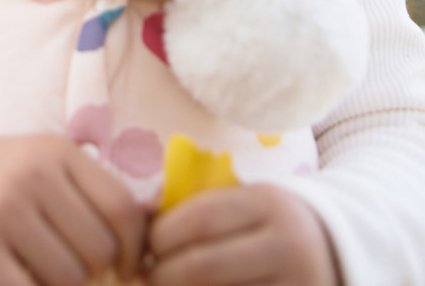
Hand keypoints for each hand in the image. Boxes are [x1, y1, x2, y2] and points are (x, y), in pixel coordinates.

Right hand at [0, 134, 144, 285]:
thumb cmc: (10, 178)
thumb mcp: (52, 165)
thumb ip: (96, 193)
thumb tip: (152, 239)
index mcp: (59, 153)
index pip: (122, 209)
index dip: (135, 249)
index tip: (128, 267)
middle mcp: (32, 175)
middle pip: (97, 250)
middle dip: (95, 273)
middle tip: (77, 271)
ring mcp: (1, 211)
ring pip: (67, 278)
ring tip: (45, 274)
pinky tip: (26, 283)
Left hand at [144, 185, 340, 285]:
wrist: (339, 251)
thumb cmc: (272, 223)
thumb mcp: (246, 201)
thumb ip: (196, 206)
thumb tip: (139, 215)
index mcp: (270, 203)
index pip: (200, 218)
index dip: (162, 234)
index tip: (147, 246)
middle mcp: (287, 247)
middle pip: (203, 266)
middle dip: (163, 275)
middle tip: (146, 276)